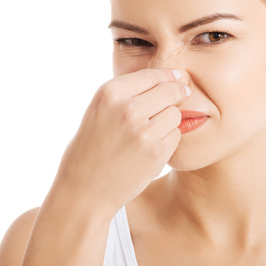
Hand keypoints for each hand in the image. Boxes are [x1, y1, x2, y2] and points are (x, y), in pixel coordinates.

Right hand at [53, 68, 188, 213]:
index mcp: (110, 93)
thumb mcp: (100, 110)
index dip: (169, 75)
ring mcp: (143, 131)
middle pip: (170, 91)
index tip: (178, 77)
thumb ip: (128, 93)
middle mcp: (127, 108)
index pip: (152, 74)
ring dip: (169, 120)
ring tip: (150, 132)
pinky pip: (175, 136)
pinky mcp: (156, 152)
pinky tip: (150, 148)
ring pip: (175, 114)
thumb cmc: (91, 148)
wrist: (84, 191)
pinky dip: (168, 140)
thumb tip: (170, 79)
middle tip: (181, 96)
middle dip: (177, 94)